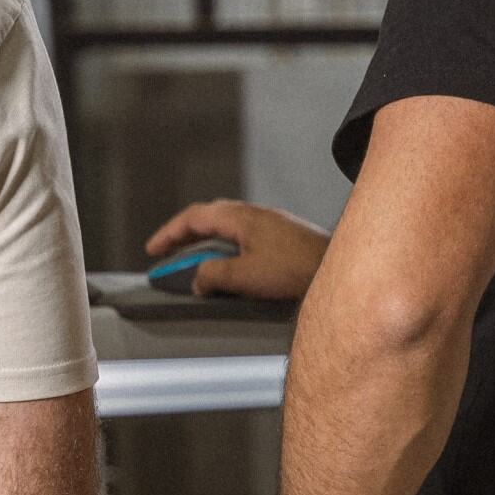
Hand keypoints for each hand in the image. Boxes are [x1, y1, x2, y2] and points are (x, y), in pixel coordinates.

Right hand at [145, 199, 330, 301]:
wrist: (341, 268)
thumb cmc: (298, 269)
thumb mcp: (244, 276)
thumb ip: (213, 275)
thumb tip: (199, 279)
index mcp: (240, 217)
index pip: (193, 218)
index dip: (169, 234)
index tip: (153, 250)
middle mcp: (254, 215)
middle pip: (208, 219)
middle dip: (185, 237)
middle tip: (169, 256)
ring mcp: (270, 224)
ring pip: (227, 229)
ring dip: (207, 245)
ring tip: (196, 267)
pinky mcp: (282, 238)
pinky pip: (243, 238)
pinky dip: (226, 250)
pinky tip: (230, 269)